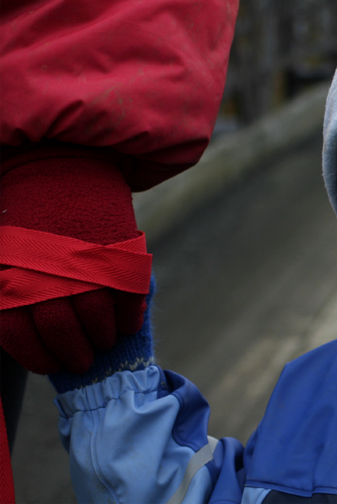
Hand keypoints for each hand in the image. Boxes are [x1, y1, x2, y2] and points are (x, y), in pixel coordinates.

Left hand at [0, 149, 146, 373]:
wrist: (59, 167)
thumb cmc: (28, 217)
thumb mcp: (5, 256)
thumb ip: (16, 295)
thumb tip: (37, 340)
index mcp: (9, 278)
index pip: (20, 336)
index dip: (39, 357)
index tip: (52, 364)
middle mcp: (46, 275)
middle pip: (62, 333)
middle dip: (75, 353)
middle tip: (83, 360)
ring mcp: (86, 265)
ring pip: (98, 320)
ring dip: (104, 338)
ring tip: (104, 340)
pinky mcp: (119, 255)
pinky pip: (128, 299)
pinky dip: (129, 318)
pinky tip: (126, 323)